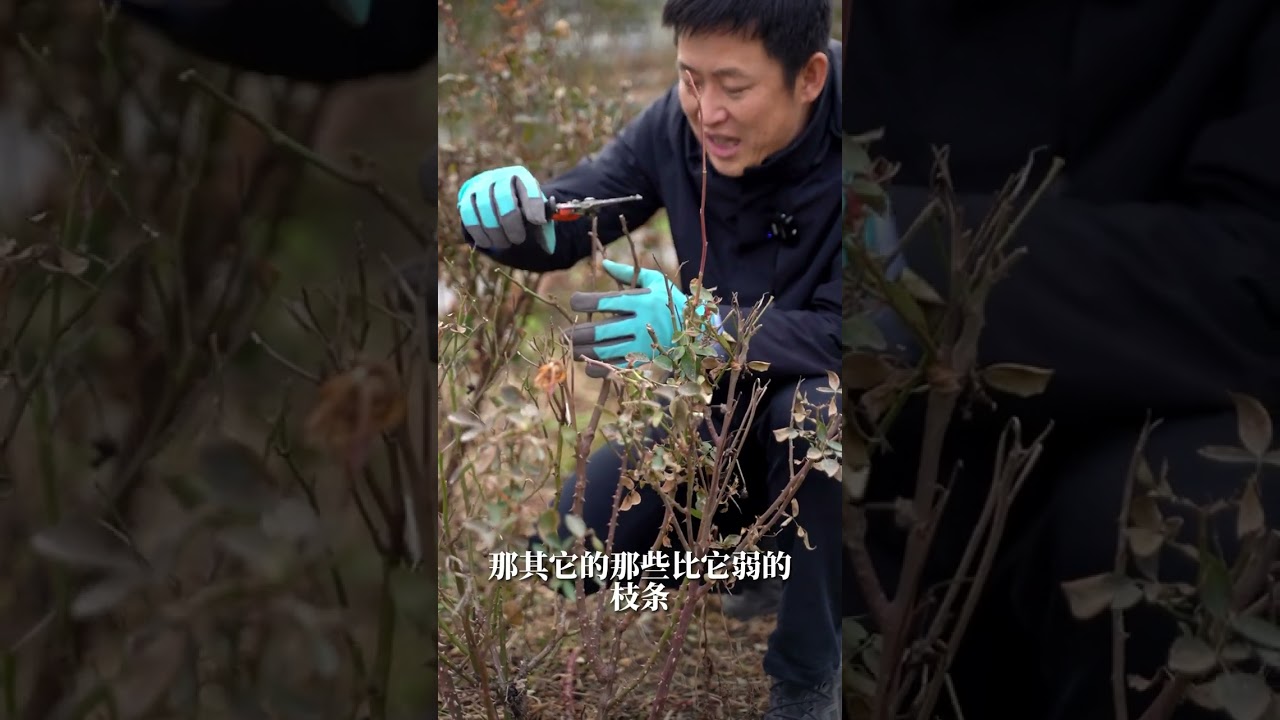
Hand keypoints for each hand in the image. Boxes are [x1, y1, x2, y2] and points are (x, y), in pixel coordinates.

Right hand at [456, 166, 555, 252]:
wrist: (500, 208)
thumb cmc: (524, 213)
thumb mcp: (539, 214)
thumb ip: (546, 218)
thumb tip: (550, 222)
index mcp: (521, 176)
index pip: (528, 187)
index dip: (533, 205)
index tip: (537, 222)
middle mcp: (499, 176)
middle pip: (503, 196)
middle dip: (511, 222)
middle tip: (518, 240)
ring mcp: (480, 185)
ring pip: (483, 206)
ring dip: (495, 230)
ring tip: (505, 243)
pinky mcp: (466, 198)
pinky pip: (468, 214)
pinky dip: (479, 231)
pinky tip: (489, 242)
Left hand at [567, 260, 718, 367]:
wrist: (702, 333)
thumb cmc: (673, 303)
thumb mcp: (656, 283)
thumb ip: (628, 274)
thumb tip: (603, 264)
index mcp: (642, 301)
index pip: (604, 301)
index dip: (583, 302)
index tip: (575, 302)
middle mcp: (642, 324)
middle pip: (599, 332)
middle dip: (577, 333)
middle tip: (565, 334)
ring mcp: (644, 347)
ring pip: (603, 352)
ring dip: (582, 352)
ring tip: (573, 348)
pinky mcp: (646, 364)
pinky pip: (614, 369)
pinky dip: (597, 368)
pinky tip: (588, 364)